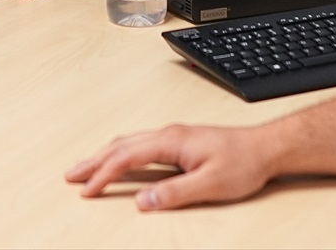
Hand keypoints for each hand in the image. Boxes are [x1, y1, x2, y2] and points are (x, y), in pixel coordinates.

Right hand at [67, 124, 278, 209]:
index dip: (103, 175)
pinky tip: (118, 158)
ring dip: (104, 155)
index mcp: (170, 141)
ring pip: (128, 142)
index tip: (87, 190)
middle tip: (70, 175)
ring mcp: (172, 136)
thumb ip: (175, 192)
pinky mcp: (178, 141)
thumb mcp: (210, 184)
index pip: (126, 157)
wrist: (265, 148)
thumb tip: (143, 200)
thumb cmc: (243, 162)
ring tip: (85, 167)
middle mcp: (167, 134)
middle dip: (93, 161)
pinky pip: (139, 144)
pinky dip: (120, 152)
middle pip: (120, 146)